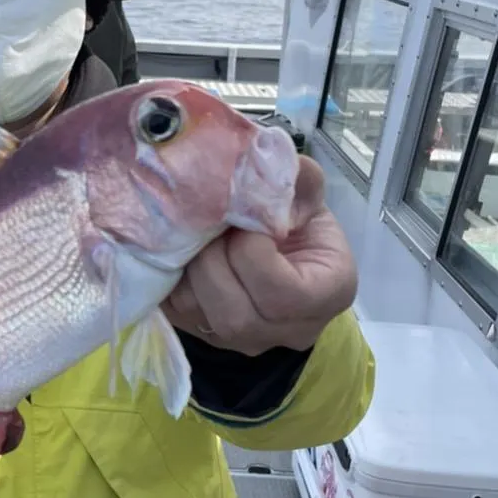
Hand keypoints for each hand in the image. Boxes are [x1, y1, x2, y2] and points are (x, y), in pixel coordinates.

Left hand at [163, 156, 356, 356]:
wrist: (285, 256)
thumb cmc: (301, 227)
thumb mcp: (309, 198)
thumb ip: (297, 179)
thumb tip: (265, 156)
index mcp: (327, 297)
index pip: (281, 293)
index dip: (253, 252)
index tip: (251, 221)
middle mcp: (285, 332)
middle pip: (235, 312)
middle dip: (215, 257)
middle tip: (216, 222)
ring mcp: (242, 340)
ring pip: (197, 311)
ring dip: (190, 263)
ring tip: (200, 232)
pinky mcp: (201, 333)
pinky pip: (172, 308)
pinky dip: (171, 272)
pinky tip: (184, 247)